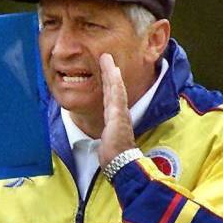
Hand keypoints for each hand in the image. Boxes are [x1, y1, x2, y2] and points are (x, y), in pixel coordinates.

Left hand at [97, 53, 134, 168]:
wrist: (122, 164)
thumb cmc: (115, 158)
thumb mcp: (106, 145)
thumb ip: (105, 140)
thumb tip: (101, 145)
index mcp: (116, 120)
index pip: (111, 99)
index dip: (108, 85)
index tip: (106, 73)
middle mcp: (120, 114)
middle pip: (113, 90)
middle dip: (109, 74)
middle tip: (105, 58)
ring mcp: (120, 113)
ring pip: (115, 88)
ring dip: (111, 72)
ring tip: (106, 58)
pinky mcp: (118, 115)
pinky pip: (117, 94)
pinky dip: (114, 81)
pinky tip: (112, 70)